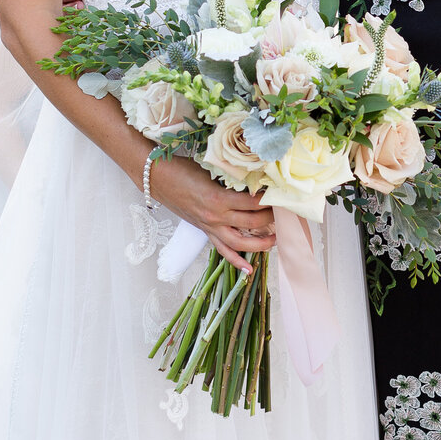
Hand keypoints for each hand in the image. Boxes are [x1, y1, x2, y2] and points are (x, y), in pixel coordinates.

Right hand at [147, 152, 275, 275]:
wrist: (158, 178)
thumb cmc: (182, 170)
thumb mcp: (211, 169)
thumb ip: (232, 178)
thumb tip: (255, 178)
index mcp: (219, 199)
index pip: (254, 202)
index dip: (270, 198)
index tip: (281, 192)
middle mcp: (216, 217)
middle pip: (253, 223)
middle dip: (271, 218)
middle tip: (283, 210)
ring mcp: (210, 227)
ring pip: (241, 243)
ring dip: (261, 244)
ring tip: (275, 240)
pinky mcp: (205, 232)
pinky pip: (222, 250)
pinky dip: (236, 261)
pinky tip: (249, 269)